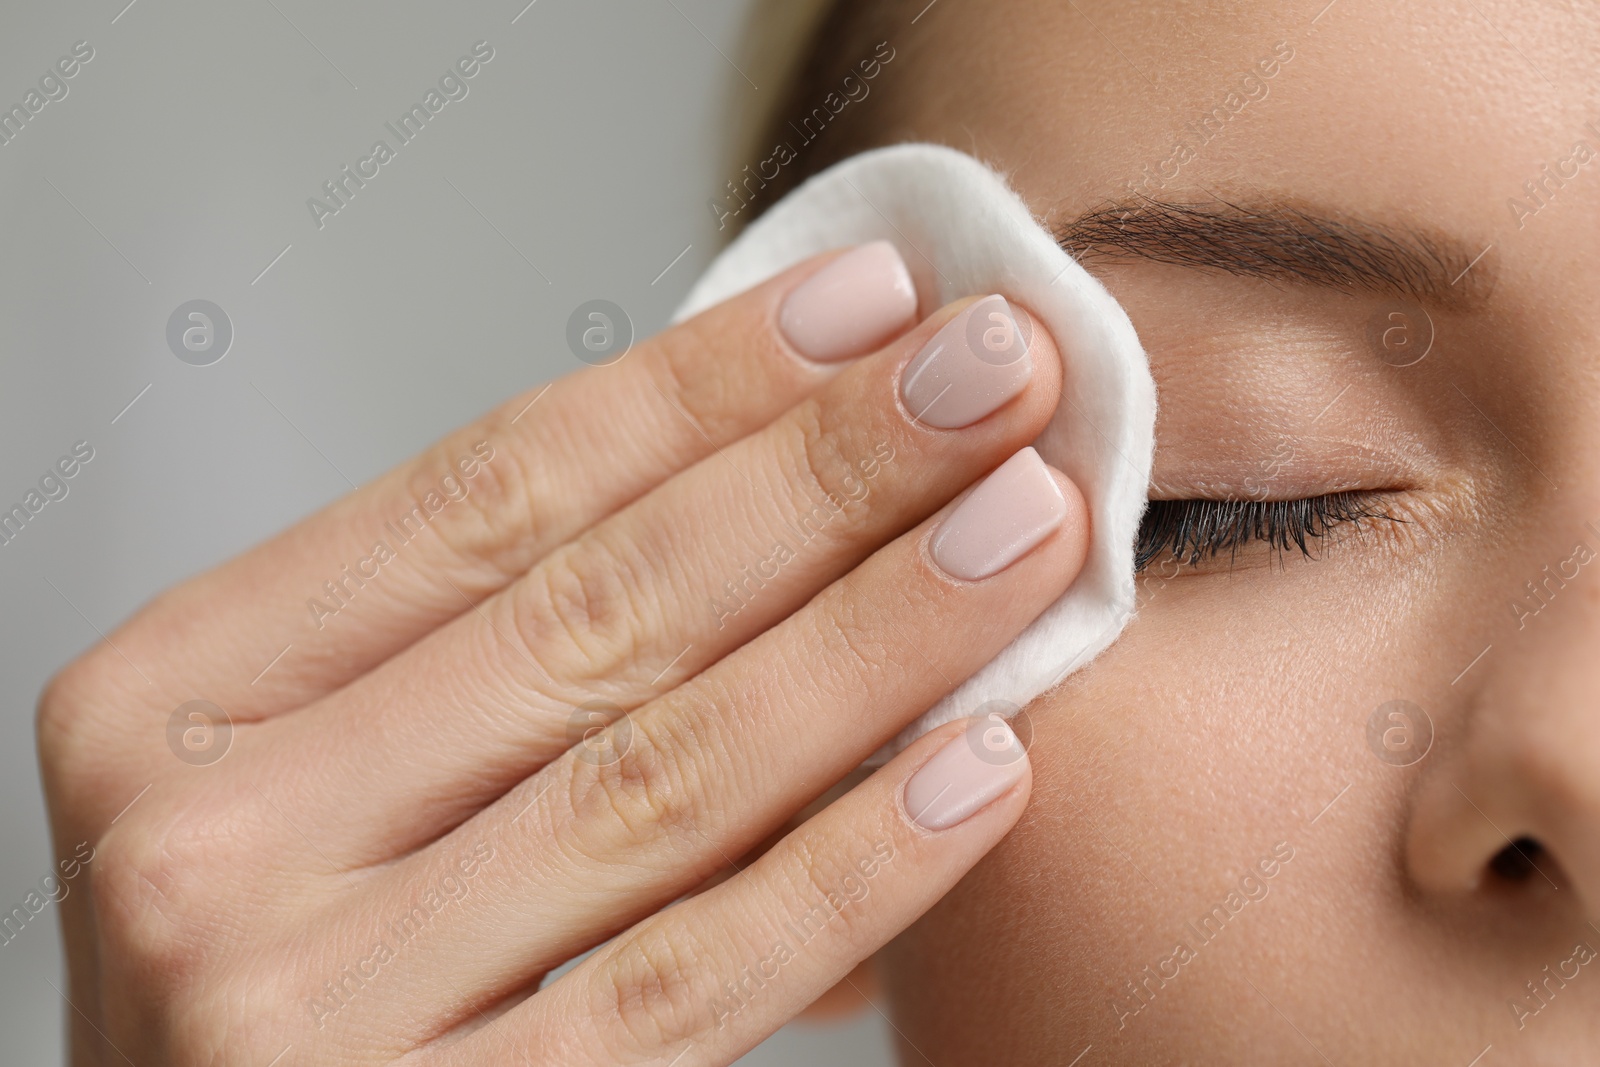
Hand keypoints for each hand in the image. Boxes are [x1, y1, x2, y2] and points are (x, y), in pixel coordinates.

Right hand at [38, 242, 1087, 1064]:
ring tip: (1020, 528)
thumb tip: (751, 476)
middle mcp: (215, 844)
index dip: (696, 386)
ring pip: (666, 773)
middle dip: (823, 473)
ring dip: (876, 634)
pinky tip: (978, 765)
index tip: (864, 306)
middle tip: (991, 374)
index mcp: (169, 705)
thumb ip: (474, 648)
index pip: (482, 494)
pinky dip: (852, 865)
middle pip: (593, 608)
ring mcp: (314, 1008)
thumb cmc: (269, 958)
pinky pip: (691, 980)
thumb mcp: (302, 767)